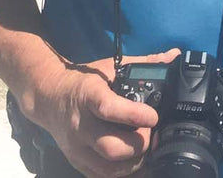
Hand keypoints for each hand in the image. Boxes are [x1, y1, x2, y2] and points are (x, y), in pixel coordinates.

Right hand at [34, 49, 181, 177]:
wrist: (49, 97)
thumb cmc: (84, 82)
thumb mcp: (110, 67)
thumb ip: (143, 63)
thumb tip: (173, 55)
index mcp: (88, 95)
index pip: (108, 108)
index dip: (133, 115)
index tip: (153, 116)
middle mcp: (80, 124)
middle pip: (110, 147)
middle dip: (139, 145)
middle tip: (151, 134)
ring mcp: (76, 147)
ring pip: (107, 167)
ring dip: (133, 162)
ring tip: (146, 149)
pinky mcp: (76, 161)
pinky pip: (101, 176)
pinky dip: (122, 173)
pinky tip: (135, 163)